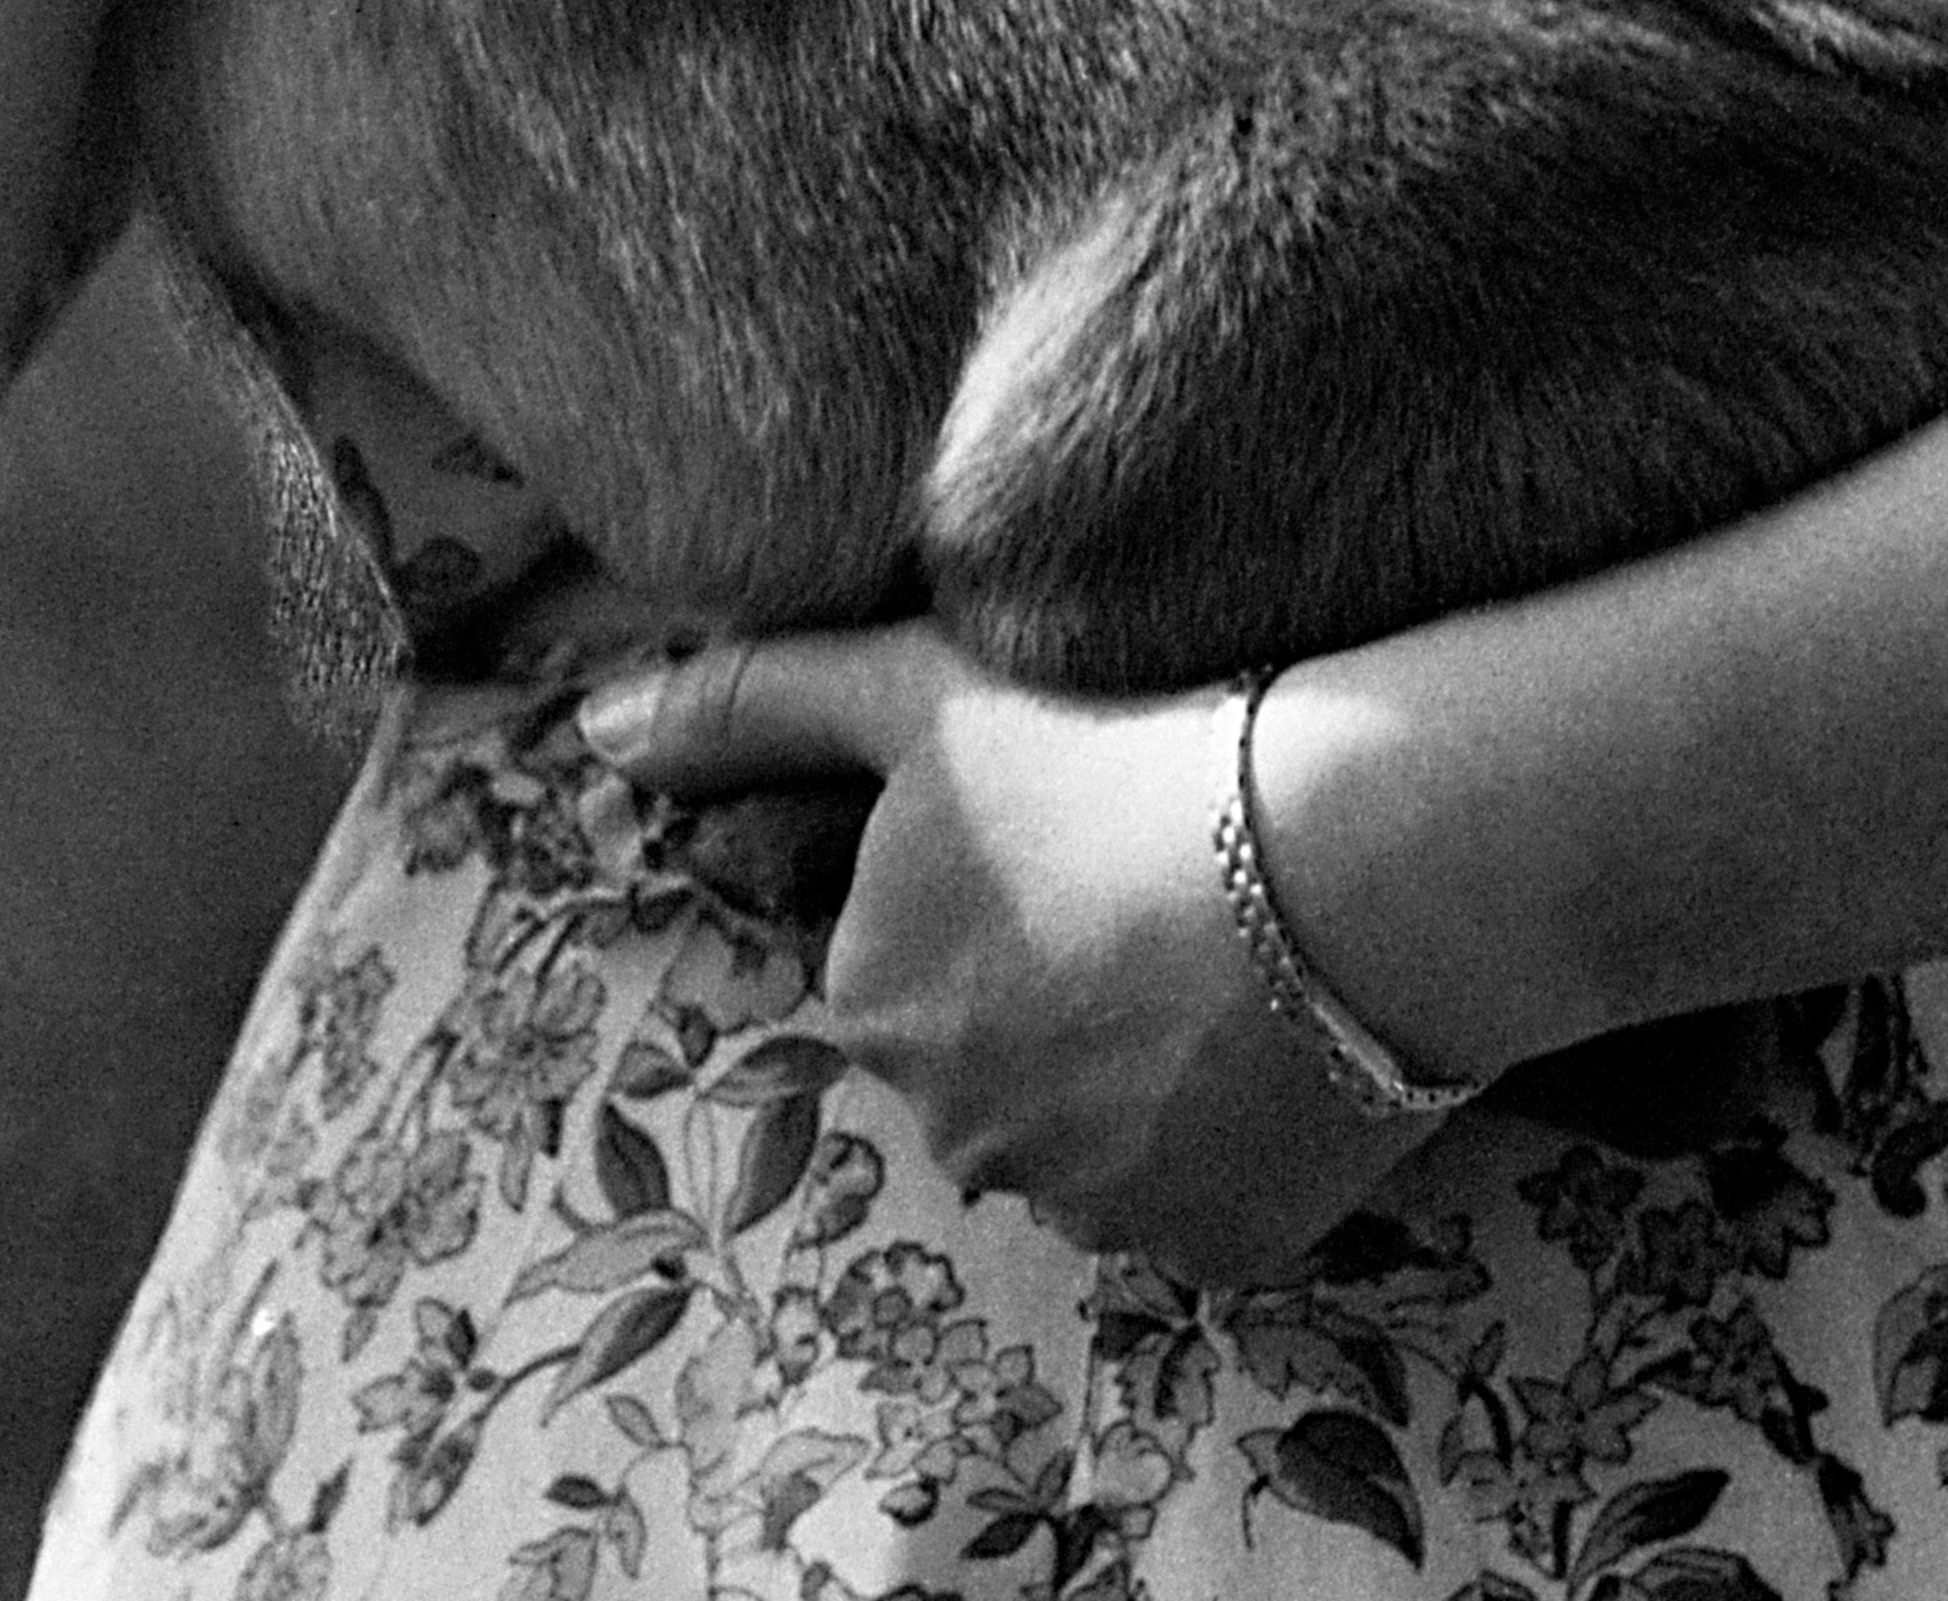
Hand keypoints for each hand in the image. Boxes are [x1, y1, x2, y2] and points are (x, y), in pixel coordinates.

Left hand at [578, 622, 1448, 1287]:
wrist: (1352, 841)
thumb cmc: (1118, 739)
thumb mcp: (917, 689)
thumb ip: (748, 705)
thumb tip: (595, 733)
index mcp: (871, 1006)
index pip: (915, 962)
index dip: (1000, 890)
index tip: (1077, 829)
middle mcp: (956, 1137)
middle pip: (997, 1060)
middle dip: (1059, 990)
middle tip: (1156, 885)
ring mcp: (1090, 1212)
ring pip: (1095, 1135)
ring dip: (1143, 1067)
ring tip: (1234, 949)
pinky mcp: (1214, 1257)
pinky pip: (1201, 1195)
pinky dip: (1230, 1133)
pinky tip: (1276, 1032)